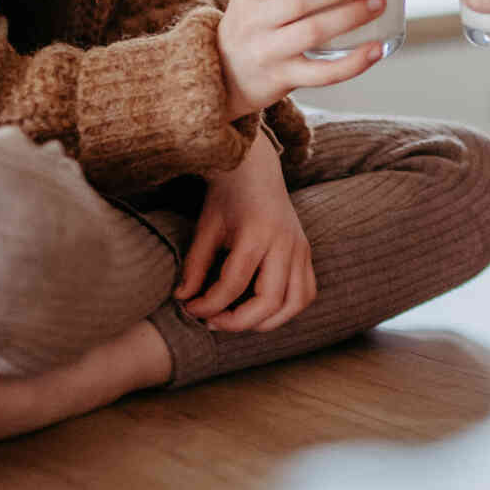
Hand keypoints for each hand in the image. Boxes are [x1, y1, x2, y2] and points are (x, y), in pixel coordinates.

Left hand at [175, 128, 315, 331]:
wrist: (256, 168)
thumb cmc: (228, 195)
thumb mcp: (206, 227)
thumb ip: (195, 265)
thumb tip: (183, 298)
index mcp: (256, 233)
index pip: (233, 285)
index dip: (208, 305)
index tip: (189, 308)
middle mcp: (284, 243)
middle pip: (268, 301)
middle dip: (236, 321)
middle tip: (211, 321)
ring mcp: (300, 248)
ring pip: (294, 303)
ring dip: (266, 322)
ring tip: (238, 320)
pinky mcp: (306, 252)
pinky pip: (306, 292)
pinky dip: (287, 309)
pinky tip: (262, 309)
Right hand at [218, 0, 388, 116]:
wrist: (225, 80)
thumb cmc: (254, 29)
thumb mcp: (253, 1)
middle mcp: (254, 24)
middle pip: (298, 0)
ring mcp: (268, 53)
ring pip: (313, 32)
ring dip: (351, 16)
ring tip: (378, 3)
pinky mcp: (284, 79)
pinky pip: (323, 73)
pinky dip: (354, 62)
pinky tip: (377, 48)